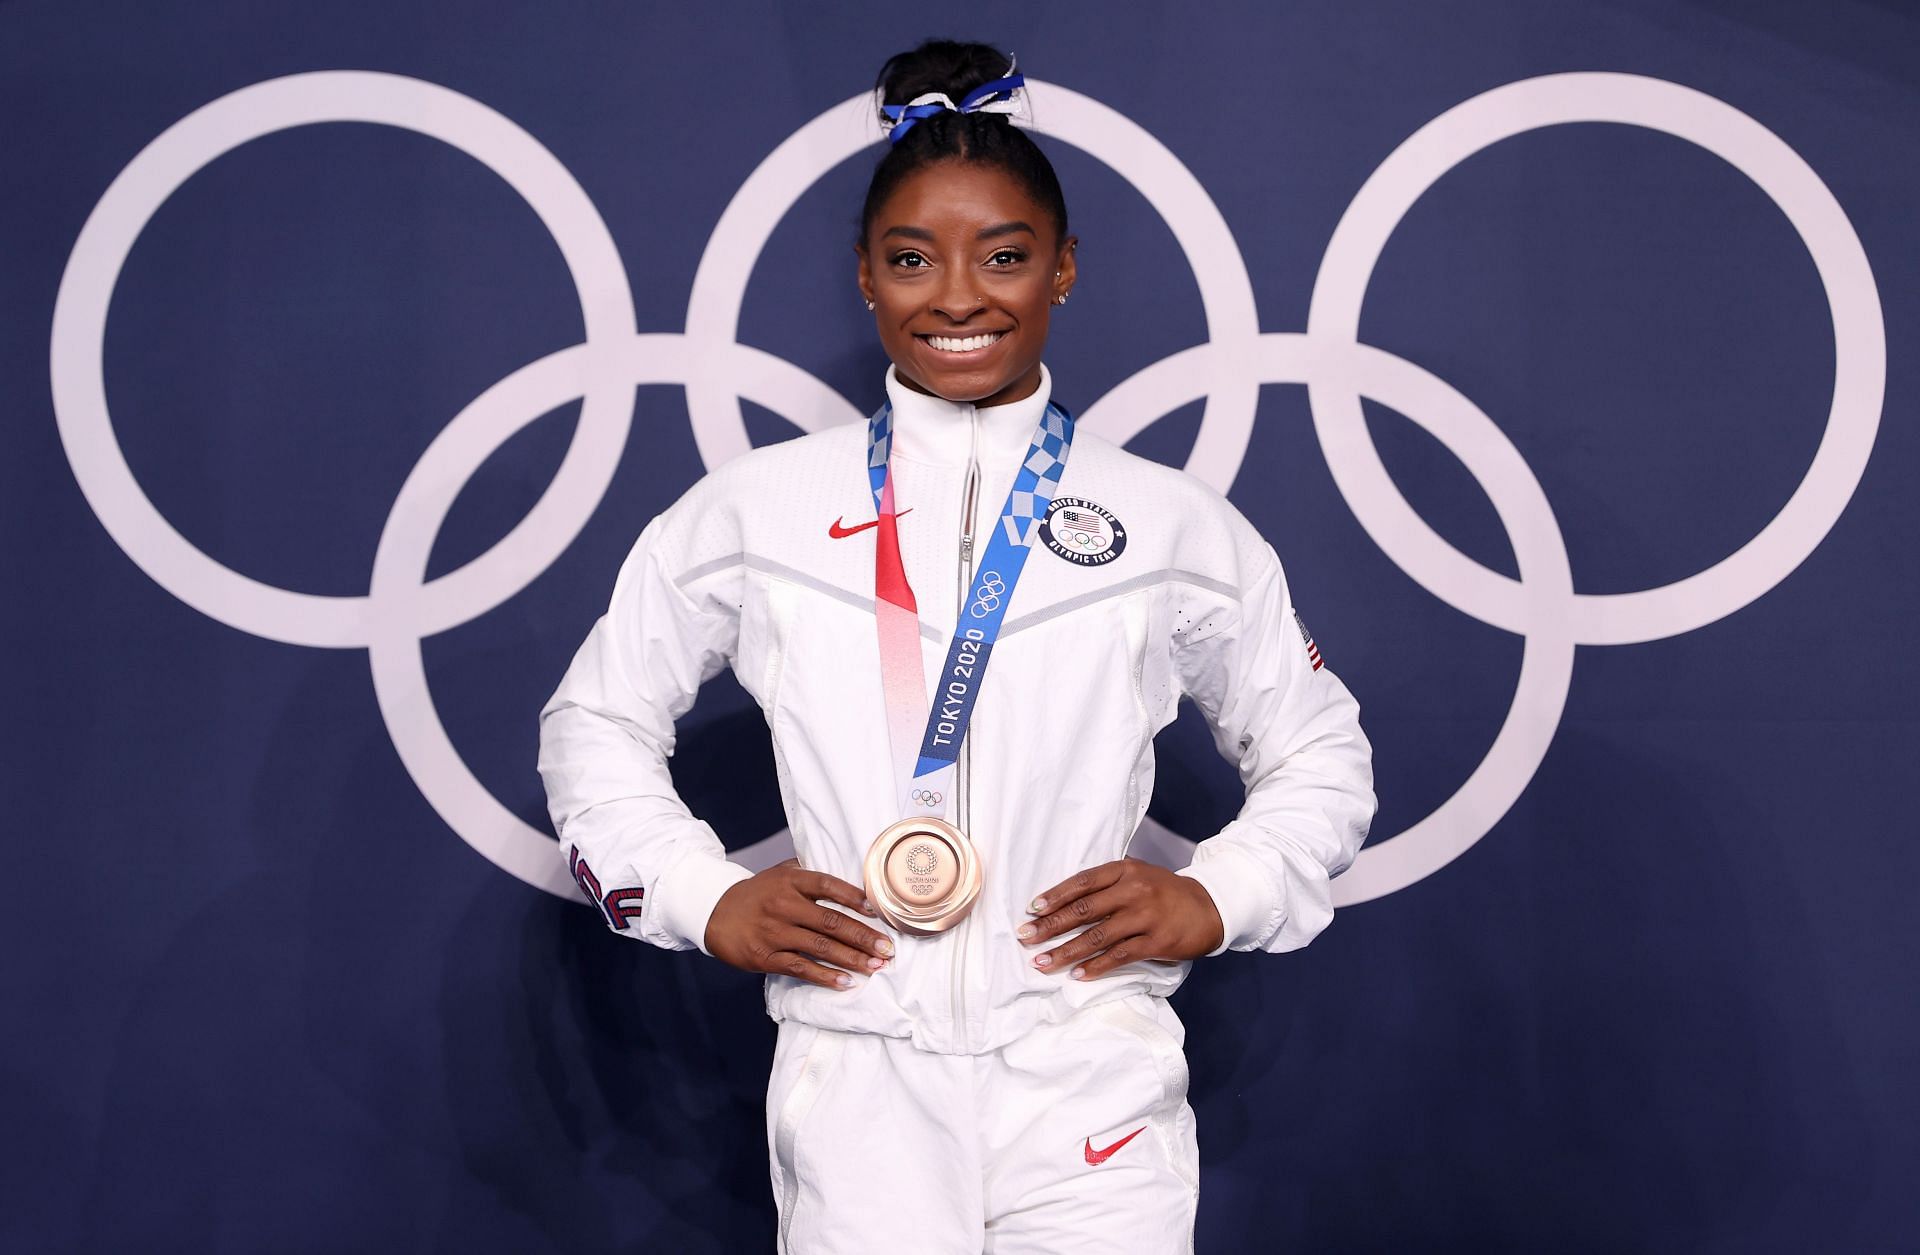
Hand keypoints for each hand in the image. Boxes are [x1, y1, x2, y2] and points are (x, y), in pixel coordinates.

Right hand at [705, 858, 894, 989]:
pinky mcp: (765, 957)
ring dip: (852, 959)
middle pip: (831, 921)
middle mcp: (783, 905)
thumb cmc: (757, 893)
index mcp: (790, 880)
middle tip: (887, 949)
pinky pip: (801, 968)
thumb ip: (809, 874)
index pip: (828, 886)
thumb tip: (850, 881)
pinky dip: (825, 976)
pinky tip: (846, 982)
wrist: (714, 911)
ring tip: (875, 966)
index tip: (877, 911)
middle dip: (863, 936)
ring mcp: (774, 932)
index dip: (854, 898)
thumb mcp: (780, 873)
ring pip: (820, 947)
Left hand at [1017, 857, 1224, 979]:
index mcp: (1125, 870)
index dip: (1055, 896)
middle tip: (1026, 937)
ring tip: (1042, 962)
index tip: (1032, 910)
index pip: (1082, 882)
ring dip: (1066, 951)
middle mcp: (1133, 890)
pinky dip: (1096, 967)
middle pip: (1084, 910)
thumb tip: (1064, 900)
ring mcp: (1145, 916)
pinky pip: (1119, 956)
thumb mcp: (1139, 875)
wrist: (1210, 906)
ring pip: (1097, 936)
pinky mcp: (1156, 941)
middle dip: (1050, 926)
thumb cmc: (1165, 892)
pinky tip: (1077, 975)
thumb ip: (1108, 883)